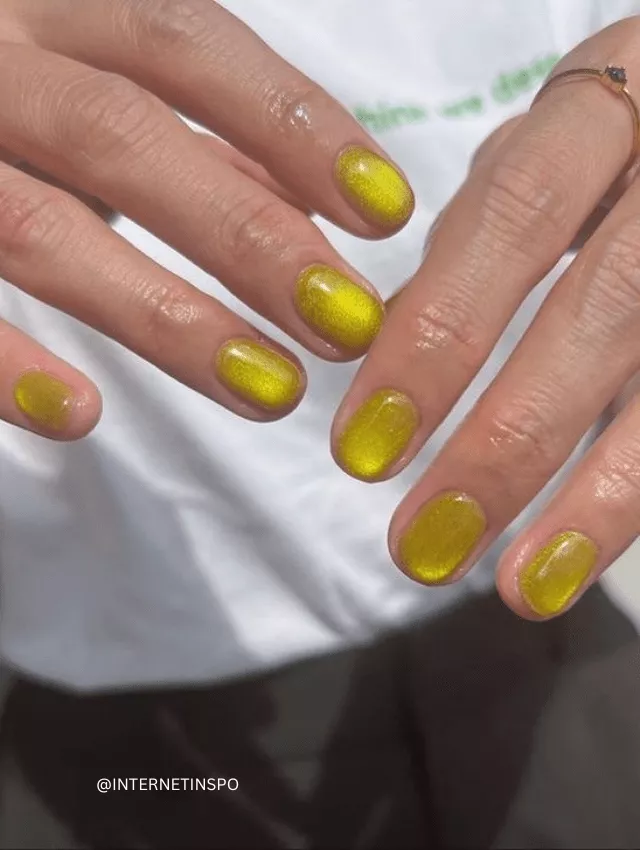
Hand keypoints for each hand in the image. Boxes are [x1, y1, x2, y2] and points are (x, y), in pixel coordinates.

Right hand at [0, 0, 413, 437]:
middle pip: (125, 135)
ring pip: (40, 229)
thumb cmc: (13, 100)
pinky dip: (4, 360)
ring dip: (165, 318)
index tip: (385, 210)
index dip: (292, 123)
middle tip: (343, 322)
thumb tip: (317, 201)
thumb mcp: (95, 84)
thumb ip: (196, 134)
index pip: (187, 44)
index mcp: (50, 2)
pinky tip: (81, 413)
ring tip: (269, 389)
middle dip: (247, 235)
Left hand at [332, 17, 639, 619]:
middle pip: (602, 311)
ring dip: (598, 496)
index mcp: (609, 105)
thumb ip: (478, 233)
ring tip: (521, 584)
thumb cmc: (610, 138)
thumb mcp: (542, 148)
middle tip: (426, 542)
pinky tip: (580, 550)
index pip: (508, 223)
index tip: (365, 447)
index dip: (435, 340)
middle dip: (507, 440)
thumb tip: (386, 342)